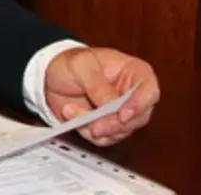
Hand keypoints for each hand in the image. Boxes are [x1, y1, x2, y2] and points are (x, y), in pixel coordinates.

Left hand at [44, 47, 159, 146]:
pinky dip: (88, 133)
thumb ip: (97, 84)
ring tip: (71, 112)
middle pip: (138, 117)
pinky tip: (74, 119)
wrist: (51, 76)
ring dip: (95, 127)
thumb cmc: (71, 63)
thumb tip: (111, 103)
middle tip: (93, 124)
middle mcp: (133, 94)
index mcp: (134, 72)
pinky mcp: (109, 125)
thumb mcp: (81, 65)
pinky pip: (106, 138)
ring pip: (121, 131)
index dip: (140, 105)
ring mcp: (121, 112)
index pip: (149, 90)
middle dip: (113, 124)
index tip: (123, 115)